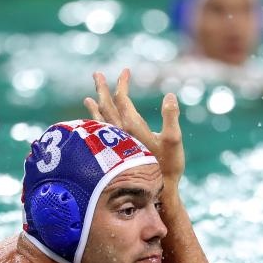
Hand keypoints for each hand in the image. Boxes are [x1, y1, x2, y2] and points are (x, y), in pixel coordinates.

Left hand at [83, 69, 184, 185]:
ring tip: (88, 97)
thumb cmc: (169, 166)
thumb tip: (169, 95)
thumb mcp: (174, 139)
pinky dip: (95, 124)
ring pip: (100, 120)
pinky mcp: (116, 153)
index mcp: (132, 126)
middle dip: (102, 89)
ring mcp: (116, 144)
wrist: (159, 191)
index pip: (122, 99)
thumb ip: (171, 116)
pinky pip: (101, 133)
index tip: (125, 70)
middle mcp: (120, 133)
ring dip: (95, 106)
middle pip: (106, 106)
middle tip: (96, 74)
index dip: (122, 84)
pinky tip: (93, 124)